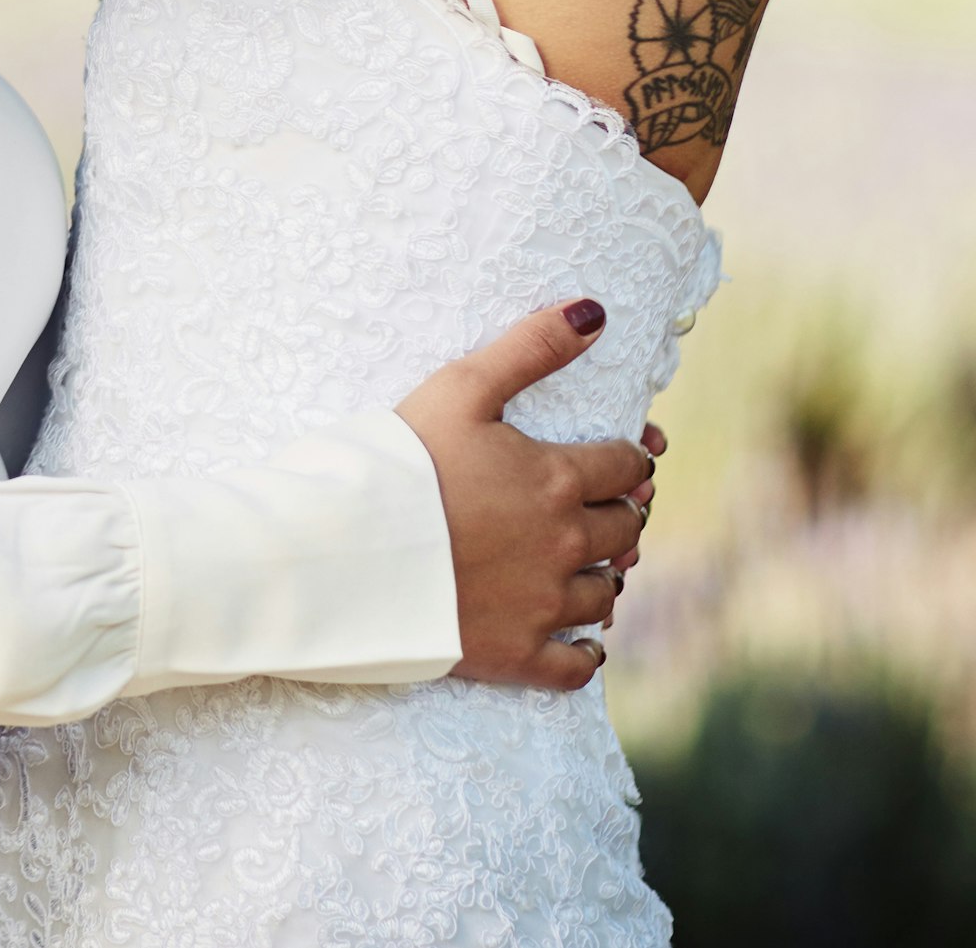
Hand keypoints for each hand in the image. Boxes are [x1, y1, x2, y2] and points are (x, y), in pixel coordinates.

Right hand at [394, 301, 656, 690]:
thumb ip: (531, 348)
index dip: (628, 457)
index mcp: (559, 479)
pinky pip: (578, 666)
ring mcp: (545, 605)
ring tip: (581, 565)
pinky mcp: (519, 656)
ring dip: (602, 576)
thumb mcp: (461, 387)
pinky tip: (579, 641)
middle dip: (618, 513)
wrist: (347, 552)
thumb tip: (594, 310)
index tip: (623, 457)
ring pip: (606, 594)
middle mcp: (567, 545)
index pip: (626, 465)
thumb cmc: (400, 461)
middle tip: (602, 508)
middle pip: (624, 529)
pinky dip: (585, 653)